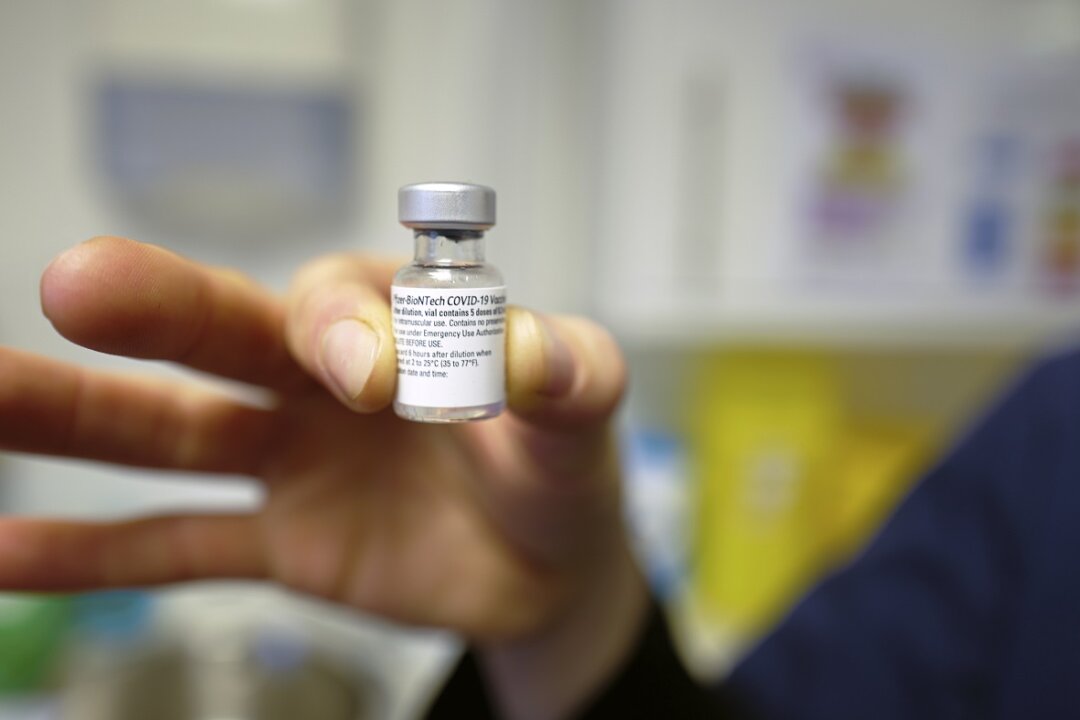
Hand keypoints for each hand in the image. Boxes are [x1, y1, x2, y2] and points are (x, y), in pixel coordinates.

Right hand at [0, 237, 647, 718]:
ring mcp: (293, 460)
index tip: (368, 382)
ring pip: (174, 432)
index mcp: (397, 324)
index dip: (341, 331)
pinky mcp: (281, 540)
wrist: (548, 565)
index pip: (341, 301)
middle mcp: (325, 380)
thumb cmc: (560, 467)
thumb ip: (569, 376)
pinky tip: (8, 555)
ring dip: (78, 418)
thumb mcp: (584, 418)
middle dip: (157, 308)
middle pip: (226, 332)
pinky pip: (181, 544)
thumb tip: (538, 354)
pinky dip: (99, 554)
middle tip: (79, 283)